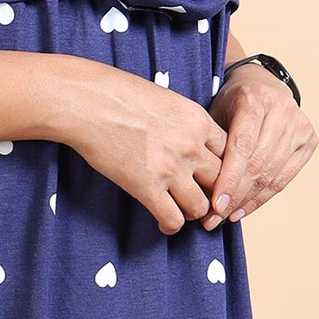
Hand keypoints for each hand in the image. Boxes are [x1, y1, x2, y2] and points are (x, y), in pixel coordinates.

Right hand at [56, 60, 227, 234]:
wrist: (88, 102)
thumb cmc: (118, 93)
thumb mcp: (164, 98)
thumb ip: (182, 120)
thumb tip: (183, 134)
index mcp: (198, 121)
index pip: (230, 152)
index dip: (224, 167)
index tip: (212, 174)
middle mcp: (191, 146)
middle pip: (222, 180)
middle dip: (216, 193)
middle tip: (205, 199)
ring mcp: (171, 169)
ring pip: (202, 206)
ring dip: (195, 213)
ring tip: (184, 212)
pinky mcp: (147, 188)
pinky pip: (173, 219)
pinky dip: (171, 226)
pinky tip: (164, 223)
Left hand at [201, 64, 316, 226]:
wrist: (262, 85)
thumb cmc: (232, 102)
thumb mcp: (215, 112)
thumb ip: (213, 143)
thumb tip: (199, 187)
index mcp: (255, 99)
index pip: (242, 146)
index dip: (229, 178)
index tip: (214, 205)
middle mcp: (282, 110)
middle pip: (258, 164)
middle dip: (234, 196)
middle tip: (213, 219)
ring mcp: (299, 125)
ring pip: (271, 175)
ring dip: (246, 201)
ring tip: (225, 218)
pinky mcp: (309, 140)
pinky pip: (283, 179)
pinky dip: (262, 198)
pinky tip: (243, 209)